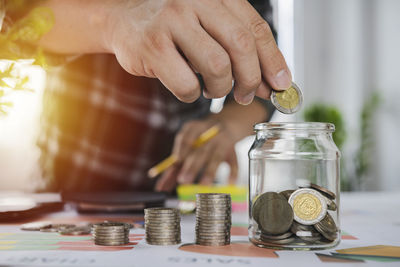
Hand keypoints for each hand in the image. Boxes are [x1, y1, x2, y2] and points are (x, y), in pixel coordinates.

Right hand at [107, 0, 291, 103]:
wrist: (122, 19)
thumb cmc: (171, 28)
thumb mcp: (209, 29)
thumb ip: (238, 52)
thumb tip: (271, 85)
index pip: (255, 28)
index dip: (273, 60)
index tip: (282, 84)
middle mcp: (196, 0)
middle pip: (241, 45)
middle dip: (251, 79)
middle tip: (247, 95)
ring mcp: (172, 20)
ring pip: (217, 66)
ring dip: (220, 89)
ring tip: (213, 89)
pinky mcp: (152, 46)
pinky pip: (187, 84)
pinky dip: (192, 95)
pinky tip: (189, 88)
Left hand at [155, 119, 237, 191]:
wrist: (226, 124)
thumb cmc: (200, 138)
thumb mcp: (187, 144)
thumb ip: (176, 164)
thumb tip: (161, 186)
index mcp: (194, 128)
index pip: (185, 138)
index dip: (180, 150)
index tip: (175, 162)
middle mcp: (209, 133)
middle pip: (200, 151)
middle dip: (192, 166)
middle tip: (183, 180)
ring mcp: (223, 141)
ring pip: (217, 157)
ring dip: (210, 172)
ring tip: (204, 186)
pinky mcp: (233, 150)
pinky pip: (234, 162)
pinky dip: (232, 173)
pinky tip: (229, 184)